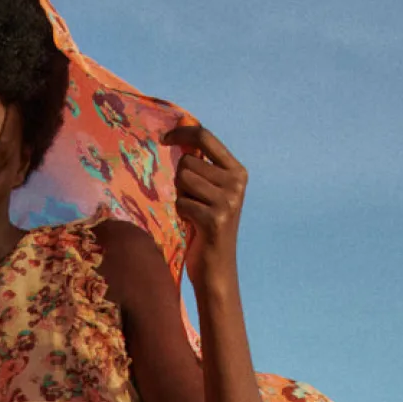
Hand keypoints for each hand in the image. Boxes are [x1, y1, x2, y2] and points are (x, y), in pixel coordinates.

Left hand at [163, 123, 246, 290]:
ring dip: (181, 198)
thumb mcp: (211, 192)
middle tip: (193, 202)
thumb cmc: (207, 228)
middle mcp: (236, 182)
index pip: (205, 137)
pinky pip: (182, 203)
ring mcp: (228, 200)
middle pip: (187, 162)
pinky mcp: (215, 218)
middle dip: (181, 182)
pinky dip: (181, 214)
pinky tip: (193, 225)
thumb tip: (179, 137)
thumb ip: (202, 167)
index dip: (182, 133)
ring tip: (194, 213)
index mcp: (237, 171)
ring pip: (183, 181)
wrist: (216, 268)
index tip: (164, 138)